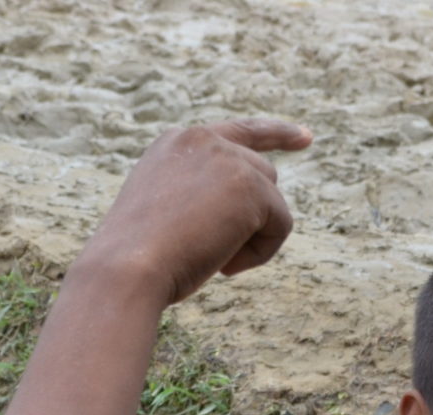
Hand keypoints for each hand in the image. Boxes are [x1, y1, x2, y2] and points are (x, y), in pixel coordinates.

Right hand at [73, 119, 312, 307]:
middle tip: (217, 257)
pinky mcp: (251, 185)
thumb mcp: (165, 215)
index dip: (277, 134)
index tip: (306, 137)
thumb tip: (248, 211)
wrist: (127, 266)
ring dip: (252, 239)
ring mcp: (230, 157)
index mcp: (179, 142)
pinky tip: (226, 265)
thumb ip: (202, 198)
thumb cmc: (137, 257)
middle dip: (252, 220)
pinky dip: (262, 253)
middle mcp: (205, 138)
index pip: (240, 131)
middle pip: (263, 176)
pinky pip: (281, 224)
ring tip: (213, 259)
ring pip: (272, 203)